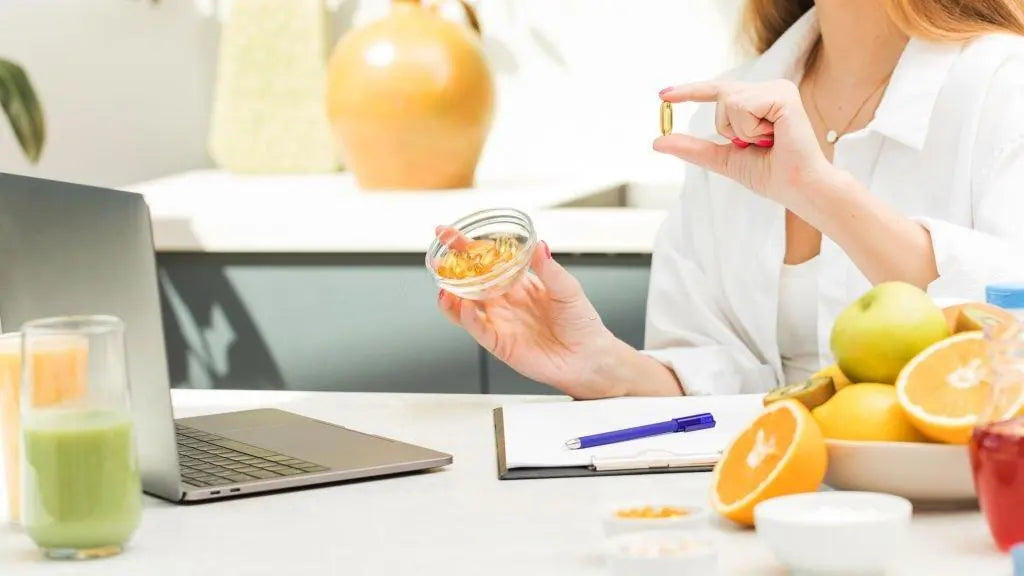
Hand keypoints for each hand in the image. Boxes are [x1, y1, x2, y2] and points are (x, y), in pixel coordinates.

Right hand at [435, 227, 622, 399]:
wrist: (589, 357)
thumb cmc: (582, 324)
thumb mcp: (568, 289)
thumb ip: (550, 269)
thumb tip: (540, 246)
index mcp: (519, 284)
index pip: (487, 261)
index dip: (467, 247)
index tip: (450, 234)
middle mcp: (505, 302)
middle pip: (470, 282)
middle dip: (451, 269)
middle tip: (439, 257)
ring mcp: (500, 323)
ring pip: (465, 308)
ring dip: (451, 297)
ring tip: (443, 285)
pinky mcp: (500, 344)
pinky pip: (478, 330)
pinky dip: (467, 318)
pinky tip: (463, 306)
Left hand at [653, 80, 831, 202]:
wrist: (797, 187)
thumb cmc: (770, 174)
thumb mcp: (723, 159)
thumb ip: (693, 148)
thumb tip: (657, 142)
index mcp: (757, 100)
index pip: (716, 91)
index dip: (688, 91)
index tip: (661, 95)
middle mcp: (768, 89)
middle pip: (719, 95)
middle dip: (729, 128)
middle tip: (759, 145)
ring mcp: (777, 89)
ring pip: (728, 101)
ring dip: (740, 131)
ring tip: (768, 141)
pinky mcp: (783, 94)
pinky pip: (742, 107)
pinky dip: (751, 130)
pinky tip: (774, 137)